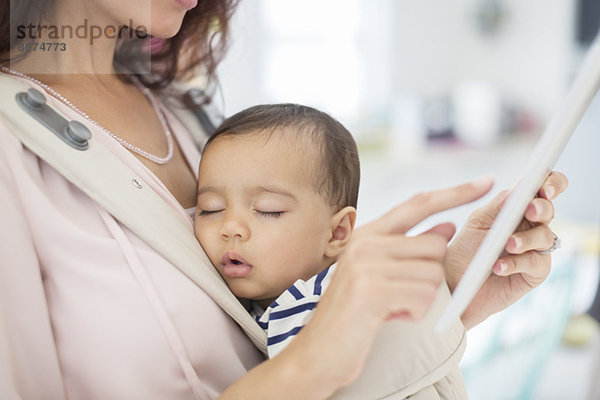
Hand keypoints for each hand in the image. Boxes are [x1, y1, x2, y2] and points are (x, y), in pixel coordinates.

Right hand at [280, 177, 492, 396]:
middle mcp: (364, 243)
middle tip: (404, 294)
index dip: (455, 192)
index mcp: (367, 234)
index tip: (487, 181)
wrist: (319, 351)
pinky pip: (423, 297)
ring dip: (422, 299)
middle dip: (431, 275)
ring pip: (433, 274)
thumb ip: (409, 249)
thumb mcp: (380, 275)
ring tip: (393, 307)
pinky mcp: (371, 290)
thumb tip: (447, 226)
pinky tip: (391, 316)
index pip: (418, 204)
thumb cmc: (355, 314)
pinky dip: (415, 312)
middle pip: (435, 245)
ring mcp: (366, 265)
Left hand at [445, 171, 568, 328]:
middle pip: (549, 210)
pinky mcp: (534, 274)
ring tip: (509, 244)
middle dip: (542, 208)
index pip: (543, 188)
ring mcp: (534, 250)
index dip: (551, 182)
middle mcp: (530, 226)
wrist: (454, 284)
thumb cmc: (465, 250)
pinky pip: (535, 263)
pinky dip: (516, 263)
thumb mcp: (477, 223)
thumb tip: (520, 186)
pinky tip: (498, 266)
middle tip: (531, 210)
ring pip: (545, 236)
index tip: (544, 186)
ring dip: (527, 238)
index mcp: (517, 208)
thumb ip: (499, 206)